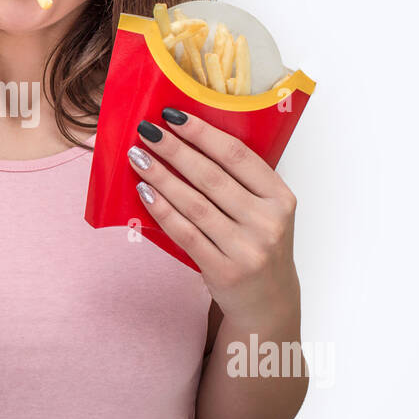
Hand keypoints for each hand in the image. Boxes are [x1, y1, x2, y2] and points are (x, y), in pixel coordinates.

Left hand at [126, 109, 298, 327]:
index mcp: (281, 198)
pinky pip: (185, 233)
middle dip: (174, 150)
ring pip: (194, 203)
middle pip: (211, 176)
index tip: (173, 116)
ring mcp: (247, 249)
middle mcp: (268, 222)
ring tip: (138, 157)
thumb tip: (188, 139)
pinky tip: (145, 192)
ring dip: (161, 176)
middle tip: (146, 131)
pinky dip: (162, 210)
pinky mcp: (225, 270)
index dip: (202, 133)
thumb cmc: (259, 245)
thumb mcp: (267, 211)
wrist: (268, 302)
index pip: (237, 156)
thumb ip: (241, 182)